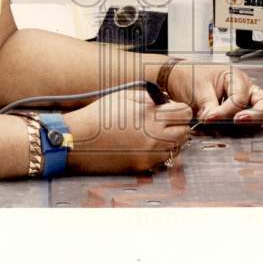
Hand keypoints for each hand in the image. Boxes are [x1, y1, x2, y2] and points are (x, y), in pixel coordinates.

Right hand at [63, 89, 191, 173]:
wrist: (78, 139)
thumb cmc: (99, 115)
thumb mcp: (125, 96)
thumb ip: (150, 98)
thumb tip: (167, 102)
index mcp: (150, 115)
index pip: (184, 113)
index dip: (180, 109)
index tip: (173, 109)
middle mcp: (153, 137)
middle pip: (184, 132)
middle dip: (179, 124)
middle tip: (168, 121)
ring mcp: (148, 154)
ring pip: (176, 147)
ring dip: (171, 139)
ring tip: (156, 132)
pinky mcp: (141, 166)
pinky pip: (162, 159)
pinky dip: (160, 151)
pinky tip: (146, 143)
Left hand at [167, 64, 262, 124]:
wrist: (178, 79)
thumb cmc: (190, 77)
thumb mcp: (197, 90)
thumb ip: (209, 106)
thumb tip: (214, 121)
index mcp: (235, 77)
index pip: (240, 98)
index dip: (225, 111)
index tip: (208, 118)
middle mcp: (245, 87)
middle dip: (256, 115)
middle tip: (238, 122)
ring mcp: (245, 100)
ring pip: (262, 112)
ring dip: (250, 122)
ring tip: (231, 127)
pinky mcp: (238, 112)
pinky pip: (249, 120)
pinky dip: (244, 128)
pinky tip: (228, 130)